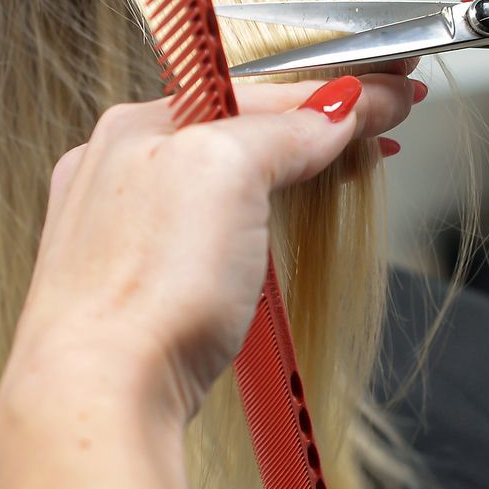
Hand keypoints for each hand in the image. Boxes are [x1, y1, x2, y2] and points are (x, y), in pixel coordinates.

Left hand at [0, 73, 418, 488]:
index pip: (253, 91)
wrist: (98, 397)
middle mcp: (116, 174)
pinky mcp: (128, 295)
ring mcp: (116, 236)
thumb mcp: (227, 172)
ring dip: (282, 175)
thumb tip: (336, 109)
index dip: (330, 93)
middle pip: (233, 132)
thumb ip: (283, 129)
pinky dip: (246, 224)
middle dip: (309, 129)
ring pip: (215, 184)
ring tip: (340, 174)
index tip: (390, 95)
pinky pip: (198, 237)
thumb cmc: (149, 287)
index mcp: (133, 126)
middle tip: (378, 134)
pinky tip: (265, 237)